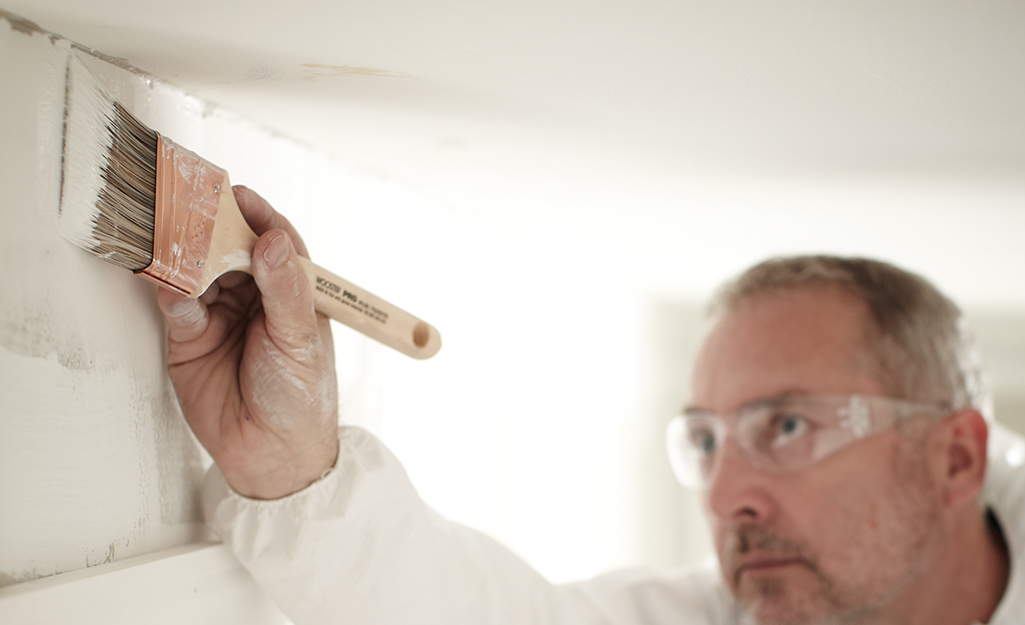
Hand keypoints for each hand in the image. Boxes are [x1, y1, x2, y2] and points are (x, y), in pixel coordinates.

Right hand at [157, 186, 339, 498]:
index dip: (256, 215)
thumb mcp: (301, 339)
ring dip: (186, 255)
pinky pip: (175, 303)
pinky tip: (172, 286)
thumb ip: (285, 290)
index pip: (274, 240)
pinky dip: (170, 291)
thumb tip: (273, 240)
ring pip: (197, 270)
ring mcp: (220, 314)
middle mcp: (255, 296)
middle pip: (228, 249)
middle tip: (195, 211)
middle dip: (212, 229)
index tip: (237, 195)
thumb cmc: (302, 397)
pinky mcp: (188, 337)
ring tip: (178, 242)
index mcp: (292, 290)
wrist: (273, 455)